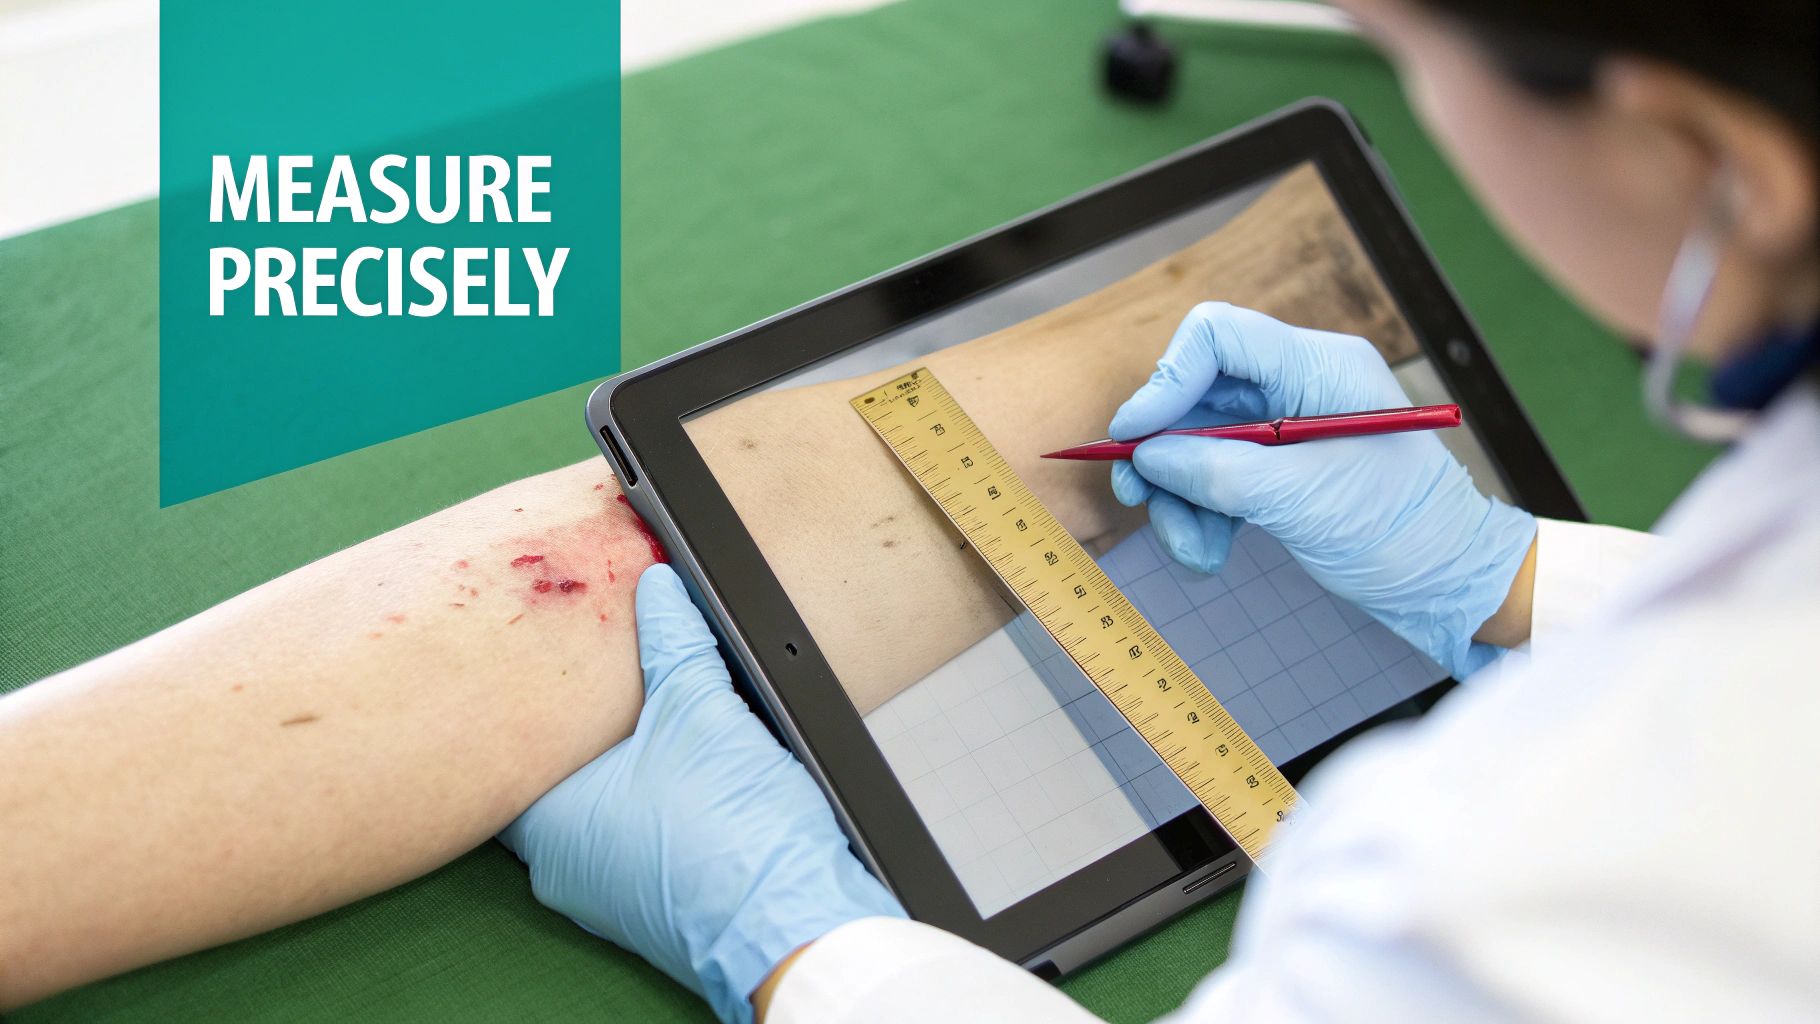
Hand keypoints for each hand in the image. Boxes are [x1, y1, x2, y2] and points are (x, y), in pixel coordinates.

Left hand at [499, 564, 903, 1023]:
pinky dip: (660, 801)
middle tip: (617, 680)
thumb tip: (659, 586)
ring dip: (632, 767)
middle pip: (559, 776)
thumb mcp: (704, 711)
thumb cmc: (738, 841)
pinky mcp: (658, 901)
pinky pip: (641, 836)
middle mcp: (568, 868)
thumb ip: (674, 641)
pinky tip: (694, 774)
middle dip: (591, 729)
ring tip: (663, 722)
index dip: (533, 699)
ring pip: (603, 808)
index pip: (510, 751)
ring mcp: (611, 891)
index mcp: (551, 826)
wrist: (800, 925)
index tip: (556, 661)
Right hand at [1109, 302, 1535, 677]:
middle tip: (1136, 497)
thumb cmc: (1401, 529)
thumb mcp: (1299, 499)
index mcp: (1319, 368)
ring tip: (1192, 551)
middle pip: (1198, 396)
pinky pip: (1218, 480)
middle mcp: (1299, 387)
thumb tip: (1146, 458)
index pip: (1219, 337)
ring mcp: (1287, 431)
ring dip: (1181, 500)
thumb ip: (1216, 472)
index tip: (1134, 435)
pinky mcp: (1281, 472)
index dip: (1166, 379)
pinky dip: (1203, 517)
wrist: (1449, 582)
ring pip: (1199, 446)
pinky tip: (1208, 556)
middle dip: (1164, 454)